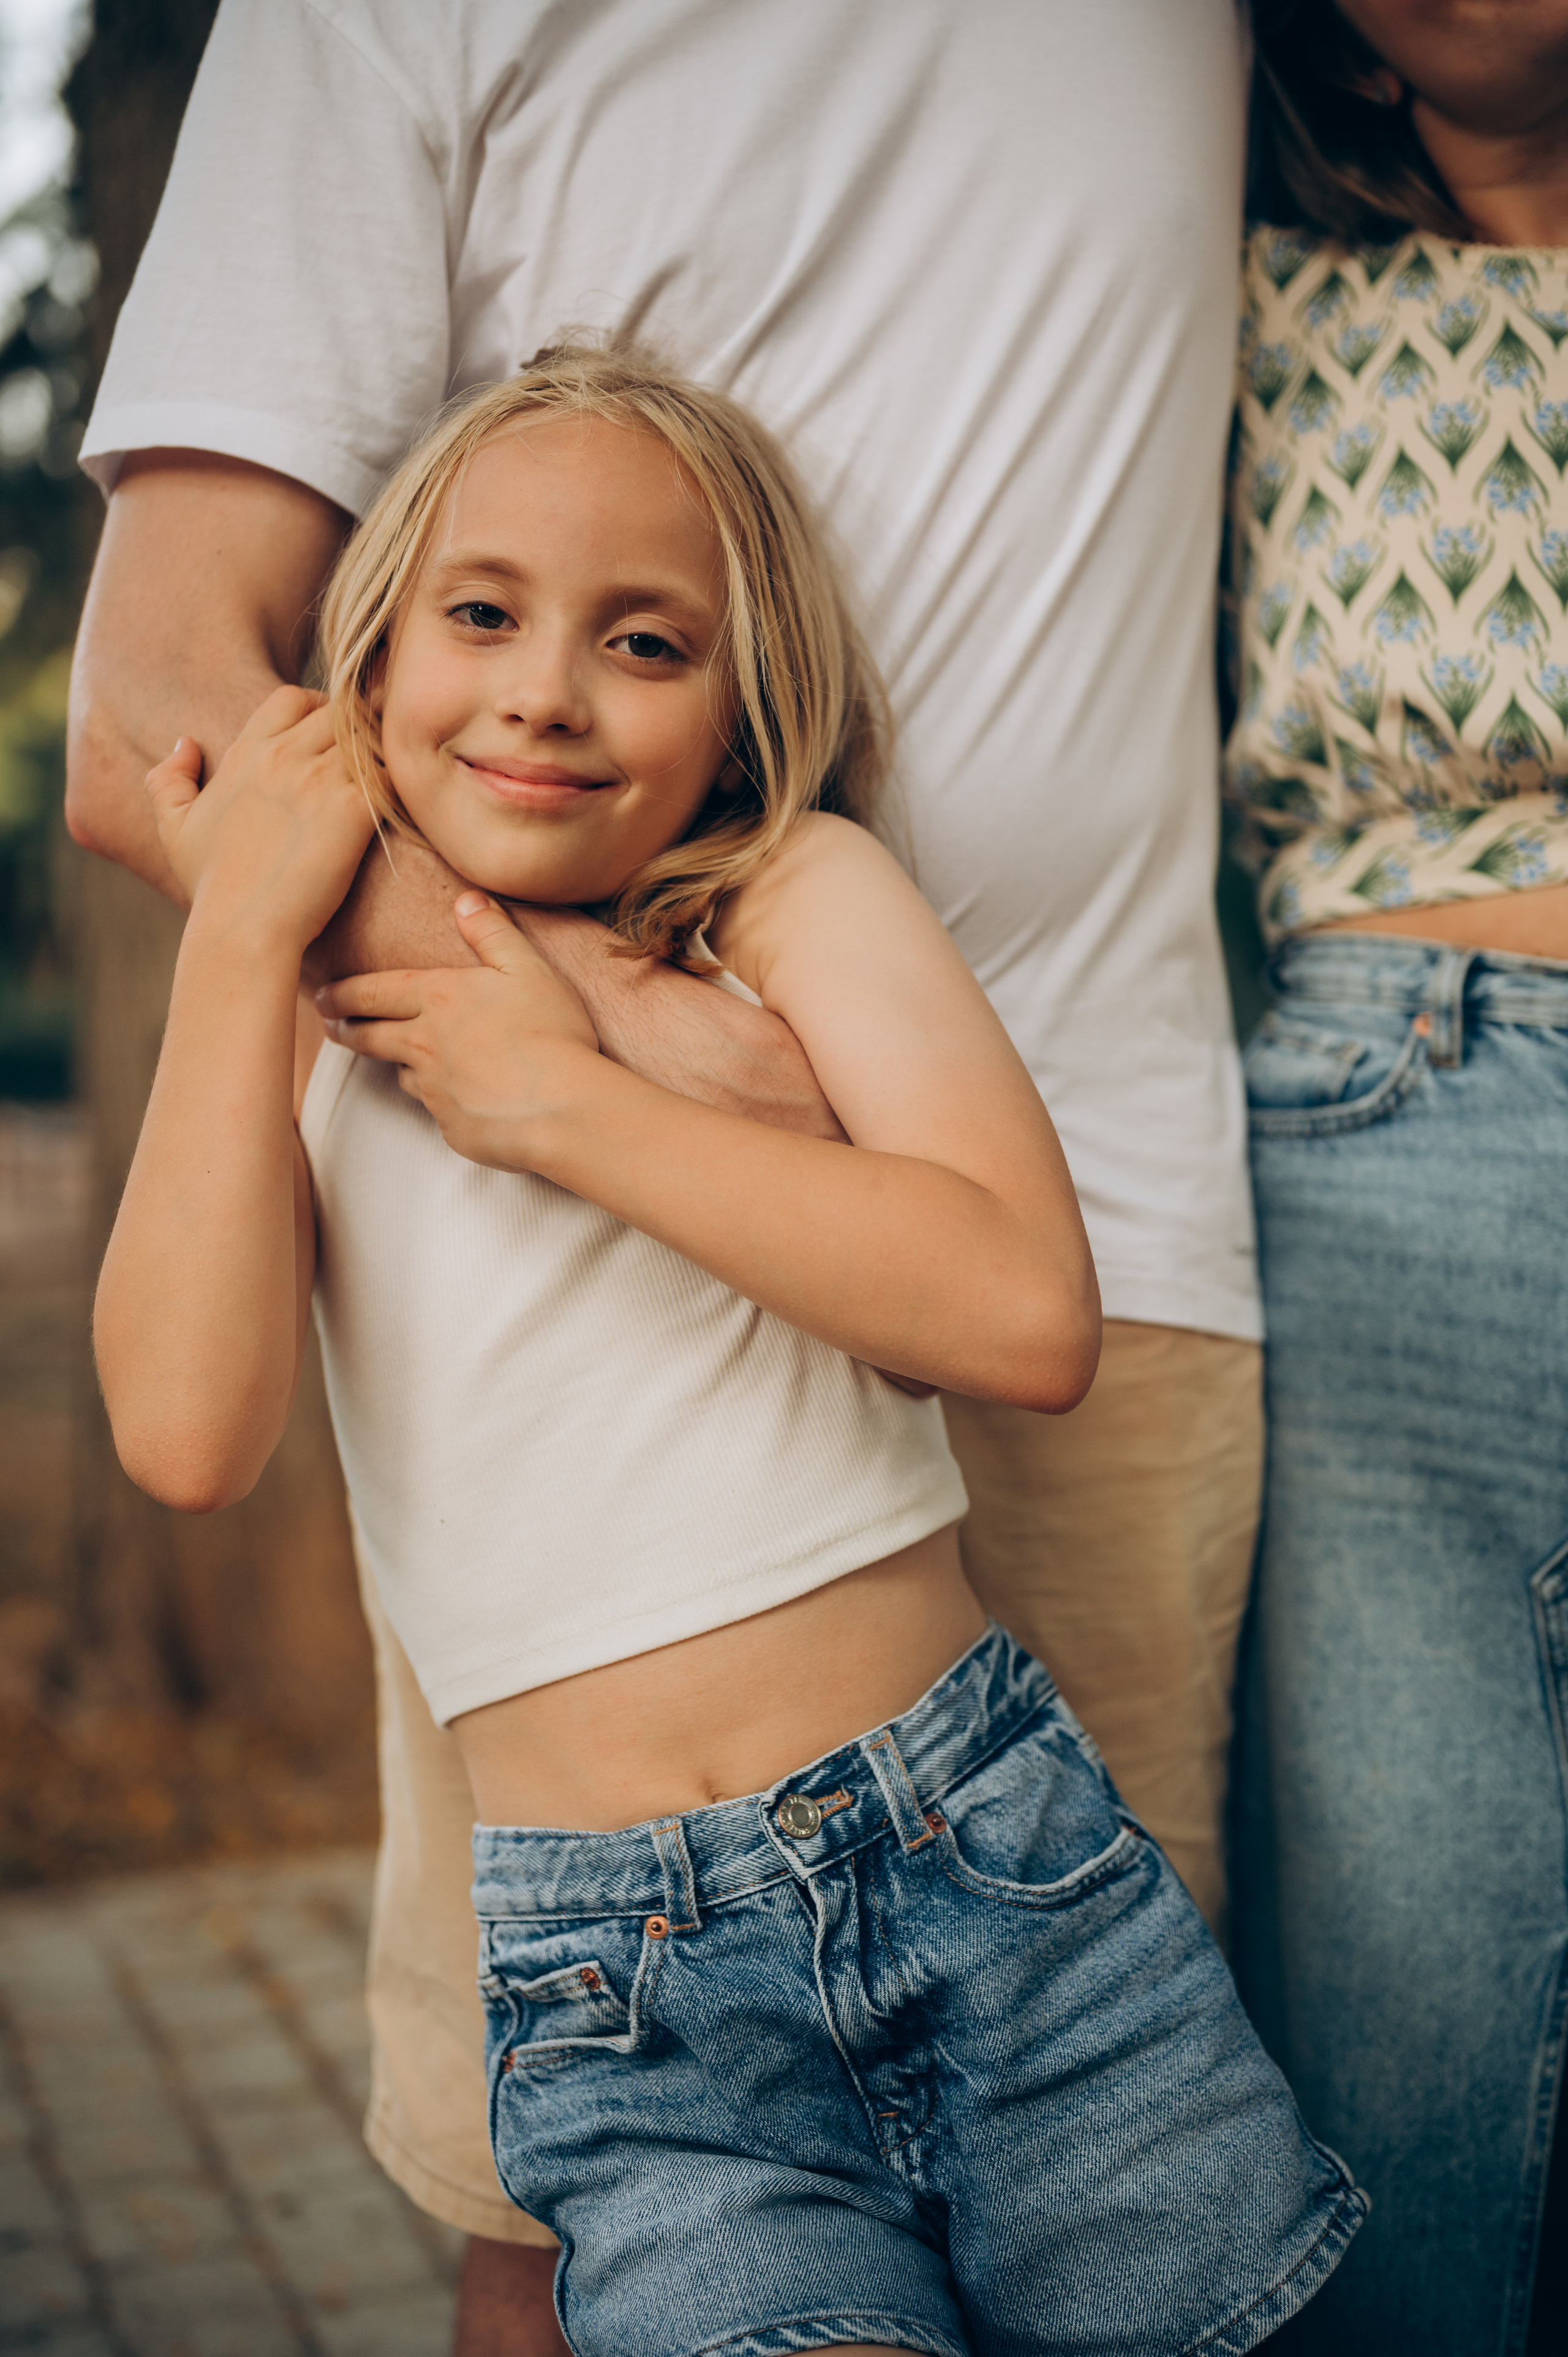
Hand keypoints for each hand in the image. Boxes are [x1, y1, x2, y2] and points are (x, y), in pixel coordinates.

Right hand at [146, 686, 375, 951]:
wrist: (243, 928)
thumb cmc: (211, 885)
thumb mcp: (173, 828)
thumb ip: (168, 780)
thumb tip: (183, 743)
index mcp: (248, 753)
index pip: (293, 697)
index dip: (319, 708)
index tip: (330, 738)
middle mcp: (283, 757)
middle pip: (340, 711)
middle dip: (361, 728)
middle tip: (372, 762)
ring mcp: (319, 781)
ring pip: (370, 738)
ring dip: (384, 756)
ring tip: (390, 783)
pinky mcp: (352, 811)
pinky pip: (390, 775)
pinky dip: (401, 786)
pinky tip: (400, 809)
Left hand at [315, 893, 601, 1167]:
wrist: (563, 1108)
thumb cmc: (551, 1032)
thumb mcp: (529, 969)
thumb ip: (493, 933)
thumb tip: (466, 899)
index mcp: (438, 999)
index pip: (372, 992)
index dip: (342, 993)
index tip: (321, 996)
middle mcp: (425, 1045)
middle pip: (370, 1036)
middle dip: (346, 1028)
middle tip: (331, 1025)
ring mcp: (435, 1090)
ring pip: (404, 1073)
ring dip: (398, 1064)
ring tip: (402, 1060)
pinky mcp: (451, 1127)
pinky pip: (438, 1110)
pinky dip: (443, 1100)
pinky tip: (464, 1098)